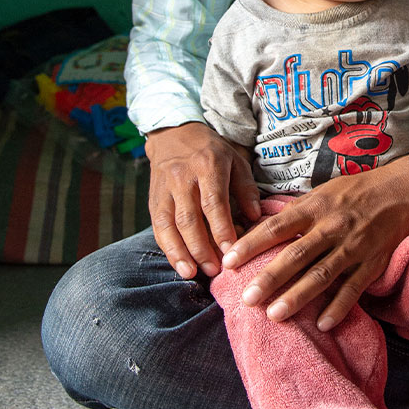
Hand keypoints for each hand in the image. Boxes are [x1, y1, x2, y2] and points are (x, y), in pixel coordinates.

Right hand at [145, 122, 260, 278]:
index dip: (221, 229)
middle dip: (201, 247)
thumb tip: (255, 218)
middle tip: (214, 270)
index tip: (231, 252)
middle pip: (189, 218)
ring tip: (193, 273)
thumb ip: (246, 189)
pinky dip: (167, 248)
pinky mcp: (153, 199)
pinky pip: (158, 226)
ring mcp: (165, 189)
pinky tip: (178, 264)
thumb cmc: (210, 151)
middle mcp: (182, 178)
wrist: (173, 135)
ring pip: (169, 225)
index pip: (213, 202)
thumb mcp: (235, 160)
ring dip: (181, 252)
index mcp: (207, 166)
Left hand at [221, 142, 408, 329]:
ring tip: (275, 315)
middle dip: (270, 278)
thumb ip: (296, 213)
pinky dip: (339, 306)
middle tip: (246, 298)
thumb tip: (260, 229)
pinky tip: (323, 323)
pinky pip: (354, 288)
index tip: (228, 262)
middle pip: (296, 255)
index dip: (251, 244)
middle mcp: (332, 226)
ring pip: (322, 275)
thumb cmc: (356, 191)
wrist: (403, 190)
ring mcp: (353, 246)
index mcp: (315, 206)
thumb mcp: (322, 192)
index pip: (277, 227)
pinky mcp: (373, 262)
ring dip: (298, 297)